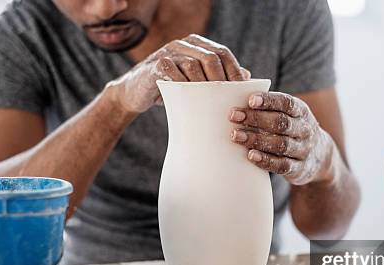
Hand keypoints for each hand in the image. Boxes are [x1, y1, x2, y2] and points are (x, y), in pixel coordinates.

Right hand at [108, 34, 249, 112]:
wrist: (136, 93)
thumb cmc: (171, 89)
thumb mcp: (196, 82)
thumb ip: (218, 76)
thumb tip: (247, 76)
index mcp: (197, 45)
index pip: (223, 52)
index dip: (234, 70)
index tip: (241, 89)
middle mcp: (183, 44)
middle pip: (211, 57)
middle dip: (222, 79)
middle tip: (227, 99)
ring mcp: (168, 52)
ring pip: (194, 64)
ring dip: (204, 85)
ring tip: (211, 102)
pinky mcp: (155, 64)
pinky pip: (173, 72)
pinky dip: (183, 85)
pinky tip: (189, 99)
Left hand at [229, 92, 335, 185]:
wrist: (318, 157)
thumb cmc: (291, 129)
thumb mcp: (287, 114)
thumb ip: (268, 102)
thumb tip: (241, 78)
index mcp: (301, 111)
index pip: (286, 103)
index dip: (269, 101)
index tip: (250, 100)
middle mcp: (304, 129)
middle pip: (281, 123)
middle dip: (256, 119)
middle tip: (233, 116)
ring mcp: (303, 150)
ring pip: (281, 144)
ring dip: (257, 140)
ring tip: (236, 136)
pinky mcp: (298, 169)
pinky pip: (282, 165)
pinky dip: (266, 160)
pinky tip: (251, 156)